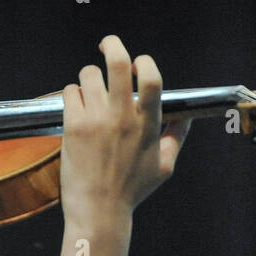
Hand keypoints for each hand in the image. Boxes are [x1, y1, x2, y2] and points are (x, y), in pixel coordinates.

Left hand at [59, 34, 190, 225]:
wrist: (98, 211)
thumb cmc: (131, 191)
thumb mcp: (164, 166)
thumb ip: (176, 137)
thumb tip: (184, 117)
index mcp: (147, 124)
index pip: (152, 79)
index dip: (145, 62)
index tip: (138, 62)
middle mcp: (122, 117)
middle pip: (117, 64)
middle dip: (112, 45)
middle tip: (108, 43)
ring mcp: (96, 120)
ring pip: (88, 75)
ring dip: (89, 77)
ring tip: (90, 90)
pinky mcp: (74, 126)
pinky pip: (70, 92)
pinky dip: (73, 94)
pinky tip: (76, 107)